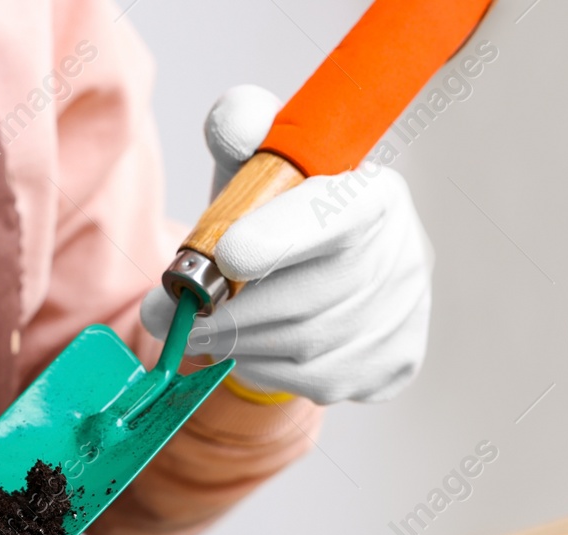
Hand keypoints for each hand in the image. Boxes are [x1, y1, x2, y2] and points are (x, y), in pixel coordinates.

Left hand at [141, 84, 432, 405]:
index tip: (227, 255)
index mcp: (373, 196)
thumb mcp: (261, 166)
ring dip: (233, 339)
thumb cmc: (281, 214)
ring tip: (205, 323)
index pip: (332, 218)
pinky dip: (259, 364)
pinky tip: (249, 342)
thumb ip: (244, 129)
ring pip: (295, 346)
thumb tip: (237, 121)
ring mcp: (400, 319)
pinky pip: (303, 380)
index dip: (280, 237)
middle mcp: (401, 257)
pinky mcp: (391, 367)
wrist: (329, 275)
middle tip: (166, 311)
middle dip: (222, 310)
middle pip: (300, 299)